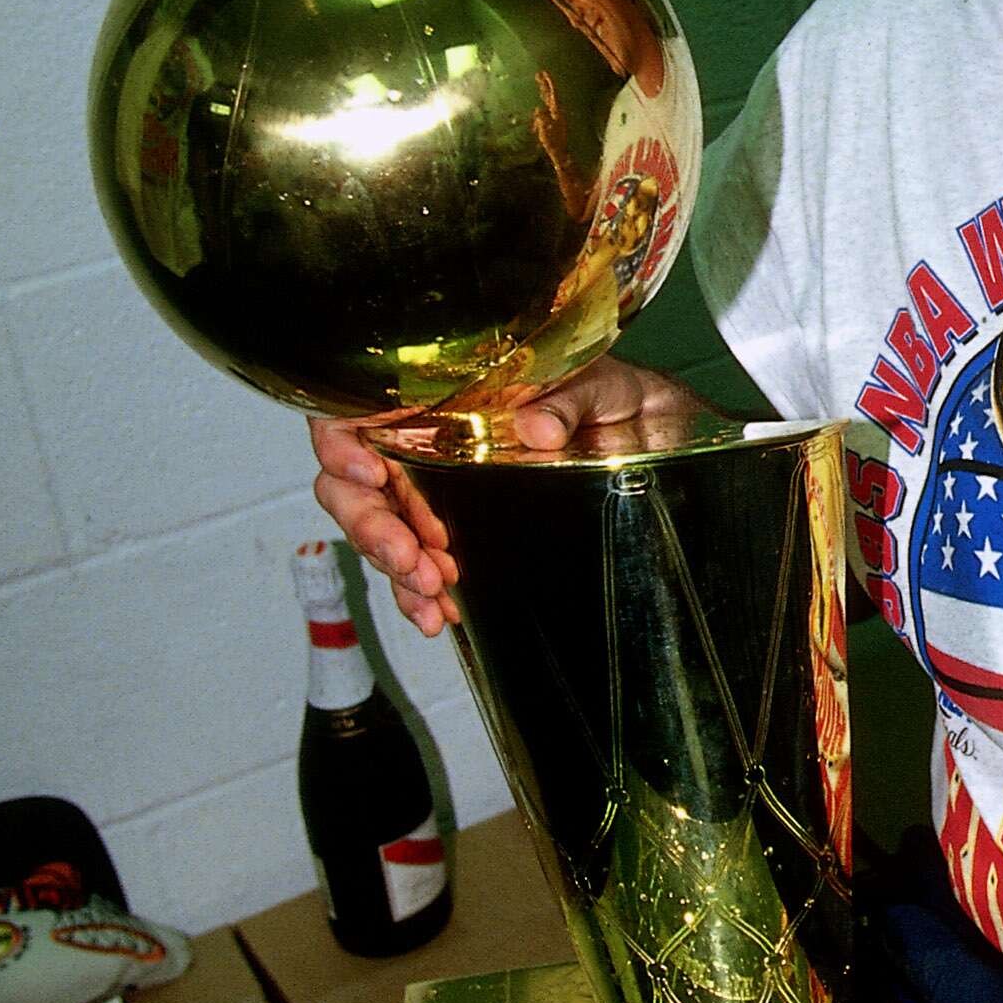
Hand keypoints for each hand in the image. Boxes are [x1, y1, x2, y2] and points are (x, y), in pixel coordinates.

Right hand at [309, 359, 691, 637]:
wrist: (661, 439)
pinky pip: (416, 567)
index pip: (359, 411)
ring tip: (433, 589)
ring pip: (380, 530)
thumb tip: (538, 430)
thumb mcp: (602, 387)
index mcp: (444, 396)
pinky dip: (418, 596)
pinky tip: (439, 615)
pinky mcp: (463, 534)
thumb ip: (568, 399)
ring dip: (395, 567)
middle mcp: (429, 443)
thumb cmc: (622, 400)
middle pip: (355, 482)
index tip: (370, 474)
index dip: (341, 443)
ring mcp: (440, 493)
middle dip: (373, 525)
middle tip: (413, 557)